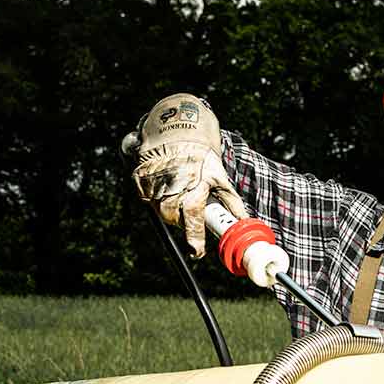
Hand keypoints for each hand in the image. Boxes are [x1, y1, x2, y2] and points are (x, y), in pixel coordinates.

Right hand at [125, 93, 248, 258]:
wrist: (177, 132)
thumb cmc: (201, 156)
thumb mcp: (219, 177)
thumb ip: (231, 201)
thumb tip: (243, 221)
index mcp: (193, 188)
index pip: (193, 221)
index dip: (194, 240)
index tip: (196, 252)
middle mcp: (172, 187)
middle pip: (172, 219)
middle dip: (181, 221)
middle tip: (189, 212)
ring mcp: (154, 183)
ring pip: (159, 210)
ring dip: (169, 209)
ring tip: (178, 194)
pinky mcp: (140, 178)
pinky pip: (147, 198)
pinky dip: (156, 197)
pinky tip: (165, 185)